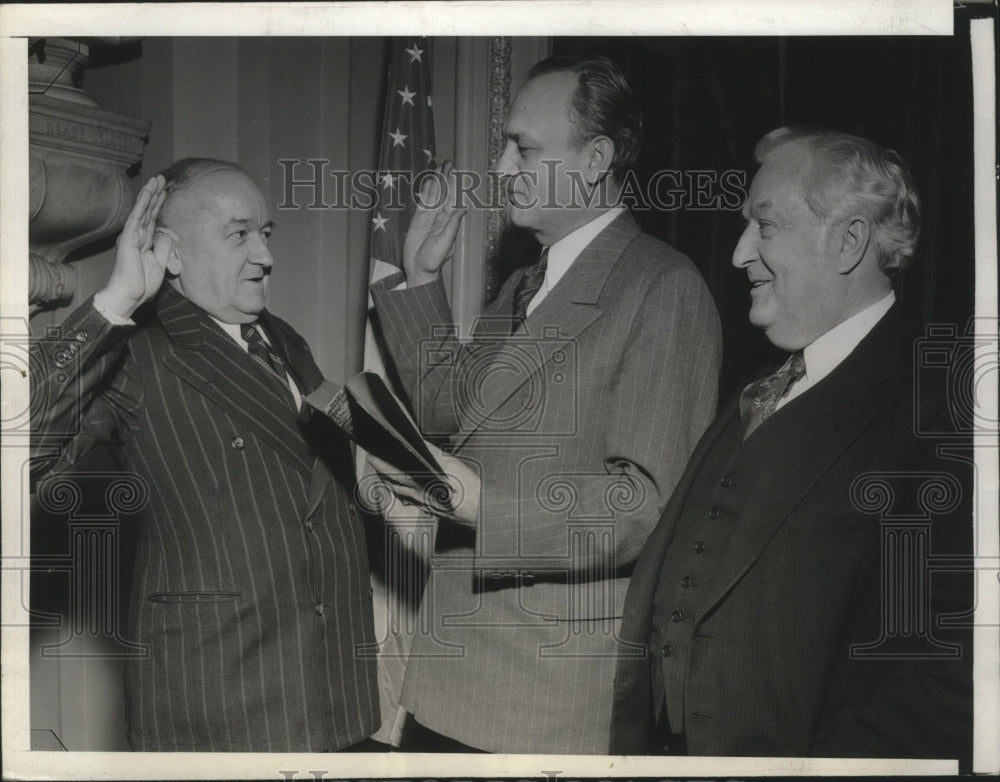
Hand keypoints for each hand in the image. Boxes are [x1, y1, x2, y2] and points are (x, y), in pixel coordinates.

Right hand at [100, 175, 171, 318]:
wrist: (129, 296)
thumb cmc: (142, 283)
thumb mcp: (160, 263)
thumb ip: (164, 248)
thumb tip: (166, 234)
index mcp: (144, 241)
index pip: (153, 218)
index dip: (159, 205)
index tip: (166, 191)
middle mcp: (137, 235)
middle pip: (148, 210)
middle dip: (155, 194)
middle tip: (162, 178)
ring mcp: (131, 236)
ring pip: (142, 210)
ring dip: (149, 194)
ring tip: (157, 179)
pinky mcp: (128, 239)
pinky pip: (137, 218)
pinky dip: (142, 205)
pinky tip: (147, 193)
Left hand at [367, 444, 480, 526]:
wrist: (479, 511)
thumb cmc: (468, 489)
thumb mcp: (451, 464)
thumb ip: (433, 453)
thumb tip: (420, 443)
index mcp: (420, 483)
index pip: (393, 472)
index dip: (381, 464)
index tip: (372, 456)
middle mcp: (418, 495)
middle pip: (393, 483)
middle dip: (382, 472)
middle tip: (374, 462)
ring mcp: (424, 503)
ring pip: (401, 493)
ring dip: (391, 484)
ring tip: (384, 475)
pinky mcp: (431, 509)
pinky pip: (412, 501)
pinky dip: (405, 495)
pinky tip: (405, 494)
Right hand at [402, 160, 466, 286]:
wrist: (418, 269)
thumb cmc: (433, 260)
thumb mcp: (445, 242)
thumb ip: (453, 224)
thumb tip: (463, 207)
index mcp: (449, 221)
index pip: (452, 198)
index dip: (454, 184)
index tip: (456, 171)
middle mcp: (440, 216)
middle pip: (444, 193)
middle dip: (446, 178)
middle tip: (448, 162)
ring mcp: (429, 217)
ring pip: (433, 194)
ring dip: (437, 181)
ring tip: (439, 166)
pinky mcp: (418, 219)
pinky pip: (423, 201)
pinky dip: (425, 191)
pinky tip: (428, 181)